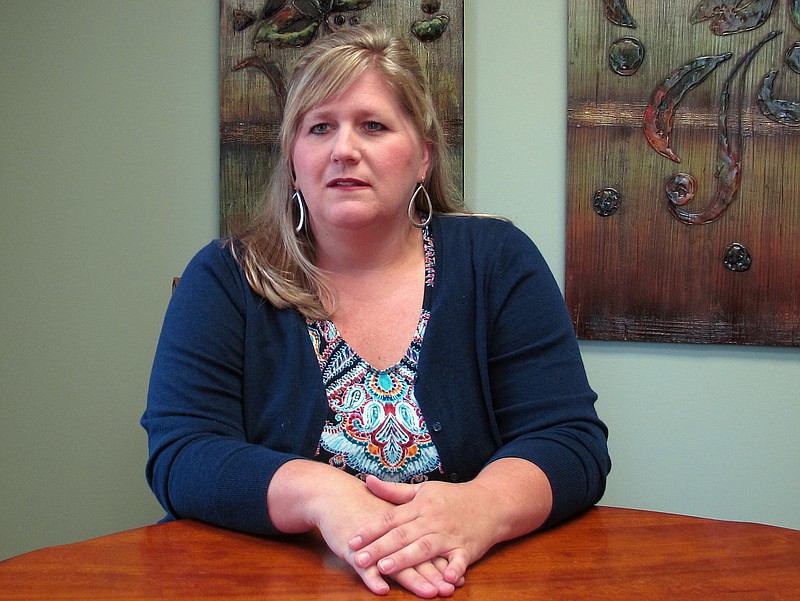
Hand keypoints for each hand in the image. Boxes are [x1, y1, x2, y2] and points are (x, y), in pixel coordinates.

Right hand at [267, 460, 460, 596]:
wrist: (332, 494)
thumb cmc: (361, 504)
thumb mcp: (387, 511)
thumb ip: (406, 526)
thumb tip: (425, 539)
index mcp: (403, 524)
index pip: (426, 546)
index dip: (441, 562)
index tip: (458, 577)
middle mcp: (392, 534)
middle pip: (417, 556)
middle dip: (435, 574)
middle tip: (450, 589)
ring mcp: (372, 542)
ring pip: (396, 563)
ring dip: (415, 580)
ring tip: (431, 594)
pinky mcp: (351, 548)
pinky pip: (364, 567)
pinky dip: (373, 579)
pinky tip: (382, 590)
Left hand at [347, 475, 500, 585]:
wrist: (491, 503)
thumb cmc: (452, 498)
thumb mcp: (423, 490)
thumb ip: (394, 491)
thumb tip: (368, 480)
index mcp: (420, 505)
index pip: (390, 518)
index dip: (371, 529)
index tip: (353, 540)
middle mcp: (432, 520)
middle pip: (402, 535)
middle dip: (379, 548)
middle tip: (359, 559)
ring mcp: (449, 535)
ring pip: (424, 548)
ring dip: (404, 558)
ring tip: (384, 568)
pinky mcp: (467, 549)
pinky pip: (459, 560)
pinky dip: (454, 570)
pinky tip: (446, 580)